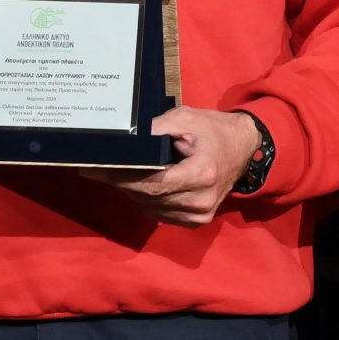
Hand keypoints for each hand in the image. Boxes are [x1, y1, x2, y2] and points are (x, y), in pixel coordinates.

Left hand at [79, 107, 261, 227]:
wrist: (244, 149)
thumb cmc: (214, 130)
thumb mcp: (186, 118)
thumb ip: (156, 128)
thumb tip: (126, 140)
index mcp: (202, 174)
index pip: (153, 182)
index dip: (122, 176)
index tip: (94, 169)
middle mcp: (201, 200)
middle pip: (148, 196)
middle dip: (121, 182)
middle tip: (97, 168)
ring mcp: (199, 215)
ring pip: (151, 206)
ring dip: (132, 191)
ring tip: (117, 173)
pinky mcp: (196, 221)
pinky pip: (160, 212)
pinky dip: (147, 199)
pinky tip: (140, 183)